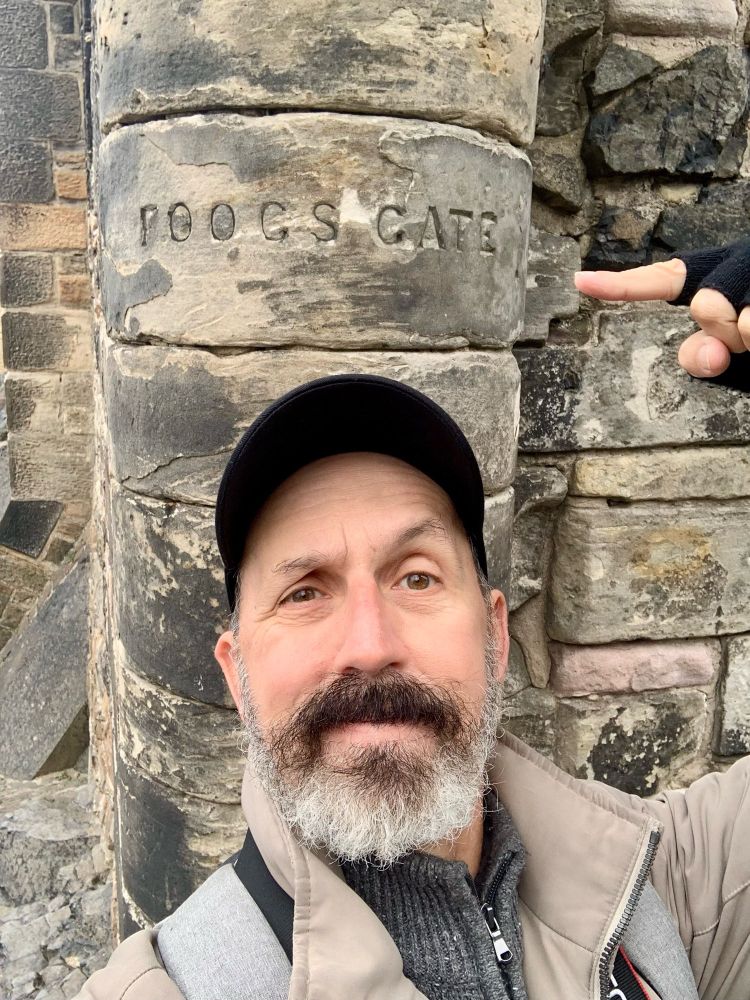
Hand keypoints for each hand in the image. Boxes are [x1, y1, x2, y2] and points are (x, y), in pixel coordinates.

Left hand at [574, 253, 749, 379]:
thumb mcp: (728, 353)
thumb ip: (704, 356)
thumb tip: (708, 357)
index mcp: (714, 273)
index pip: (663, 278)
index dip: (623, 283)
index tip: (580, 282)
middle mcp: (738, 263)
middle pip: (706, 304)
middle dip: (722, 329)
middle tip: (744, 336)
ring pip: (745, 321)